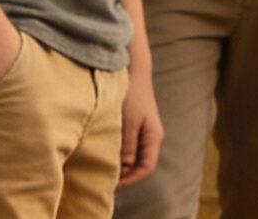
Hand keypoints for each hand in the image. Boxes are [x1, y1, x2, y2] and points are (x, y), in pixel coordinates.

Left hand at [118, 57, 162, 187]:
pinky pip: (129, 148)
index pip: (146, 168)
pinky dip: (119, 155)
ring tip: (104, 170)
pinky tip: (106, 154)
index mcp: (153, 137)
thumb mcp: (129, 120)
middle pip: (141, 165)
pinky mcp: (135, 127)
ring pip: (134, 157)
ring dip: (121, 166)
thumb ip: (127, 144)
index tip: (114, 184)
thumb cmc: (131, 94)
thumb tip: (124, 166)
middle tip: (105, 180)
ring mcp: (143, 133)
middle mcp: (151, 138)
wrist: (133, 72)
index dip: (132, 179)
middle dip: (125, 175)